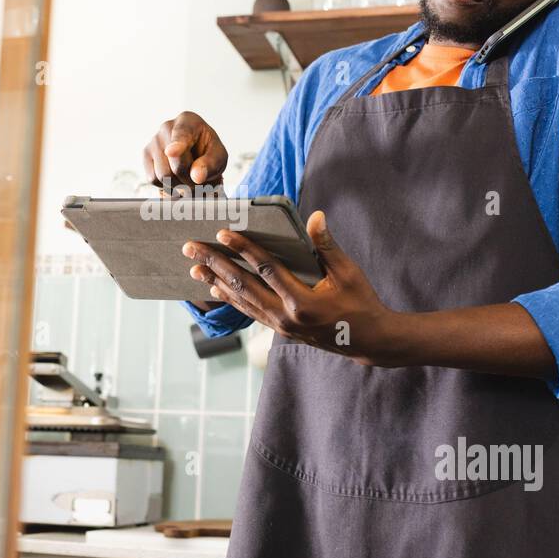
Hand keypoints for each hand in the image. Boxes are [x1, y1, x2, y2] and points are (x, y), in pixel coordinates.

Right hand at [142, 111, 227, 192]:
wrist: (195, 153)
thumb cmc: (208, 152)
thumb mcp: (219, 157)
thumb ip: (211, 164)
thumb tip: (196, 176)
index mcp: (189, 121)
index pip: (182, 134)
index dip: (178, 145)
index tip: (172, 152)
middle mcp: (167, 126)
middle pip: (176, 165)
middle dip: (189, 178)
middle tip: (197, 177)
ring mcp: (153, 140)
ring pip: (163, 175)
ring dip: (178, 184)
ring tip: (186, 175)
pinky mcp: (145, 154)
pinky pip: (153, 179)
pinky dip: (166, 184)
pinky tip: (174, 175)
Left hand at [183, 210, 397, 365]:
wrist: (367, 341)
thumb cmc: (360, 302)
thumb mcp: (348, 273)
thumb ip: (327, 246)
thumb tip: (314, 216)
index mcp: (303, 302)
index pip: (266, 270)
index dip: (243, 249)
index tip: (222, 232)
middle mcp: (286, 317)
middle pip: (243, 287)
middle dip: (215, 264)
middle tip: (190, 248)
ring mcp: (280, 327)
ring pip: (241, 302)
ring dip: (216, 282)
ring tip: (194, 267)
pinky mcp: (279, 331)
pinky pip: (249, 312)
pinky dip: (231, 299)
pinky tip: (215, 287)